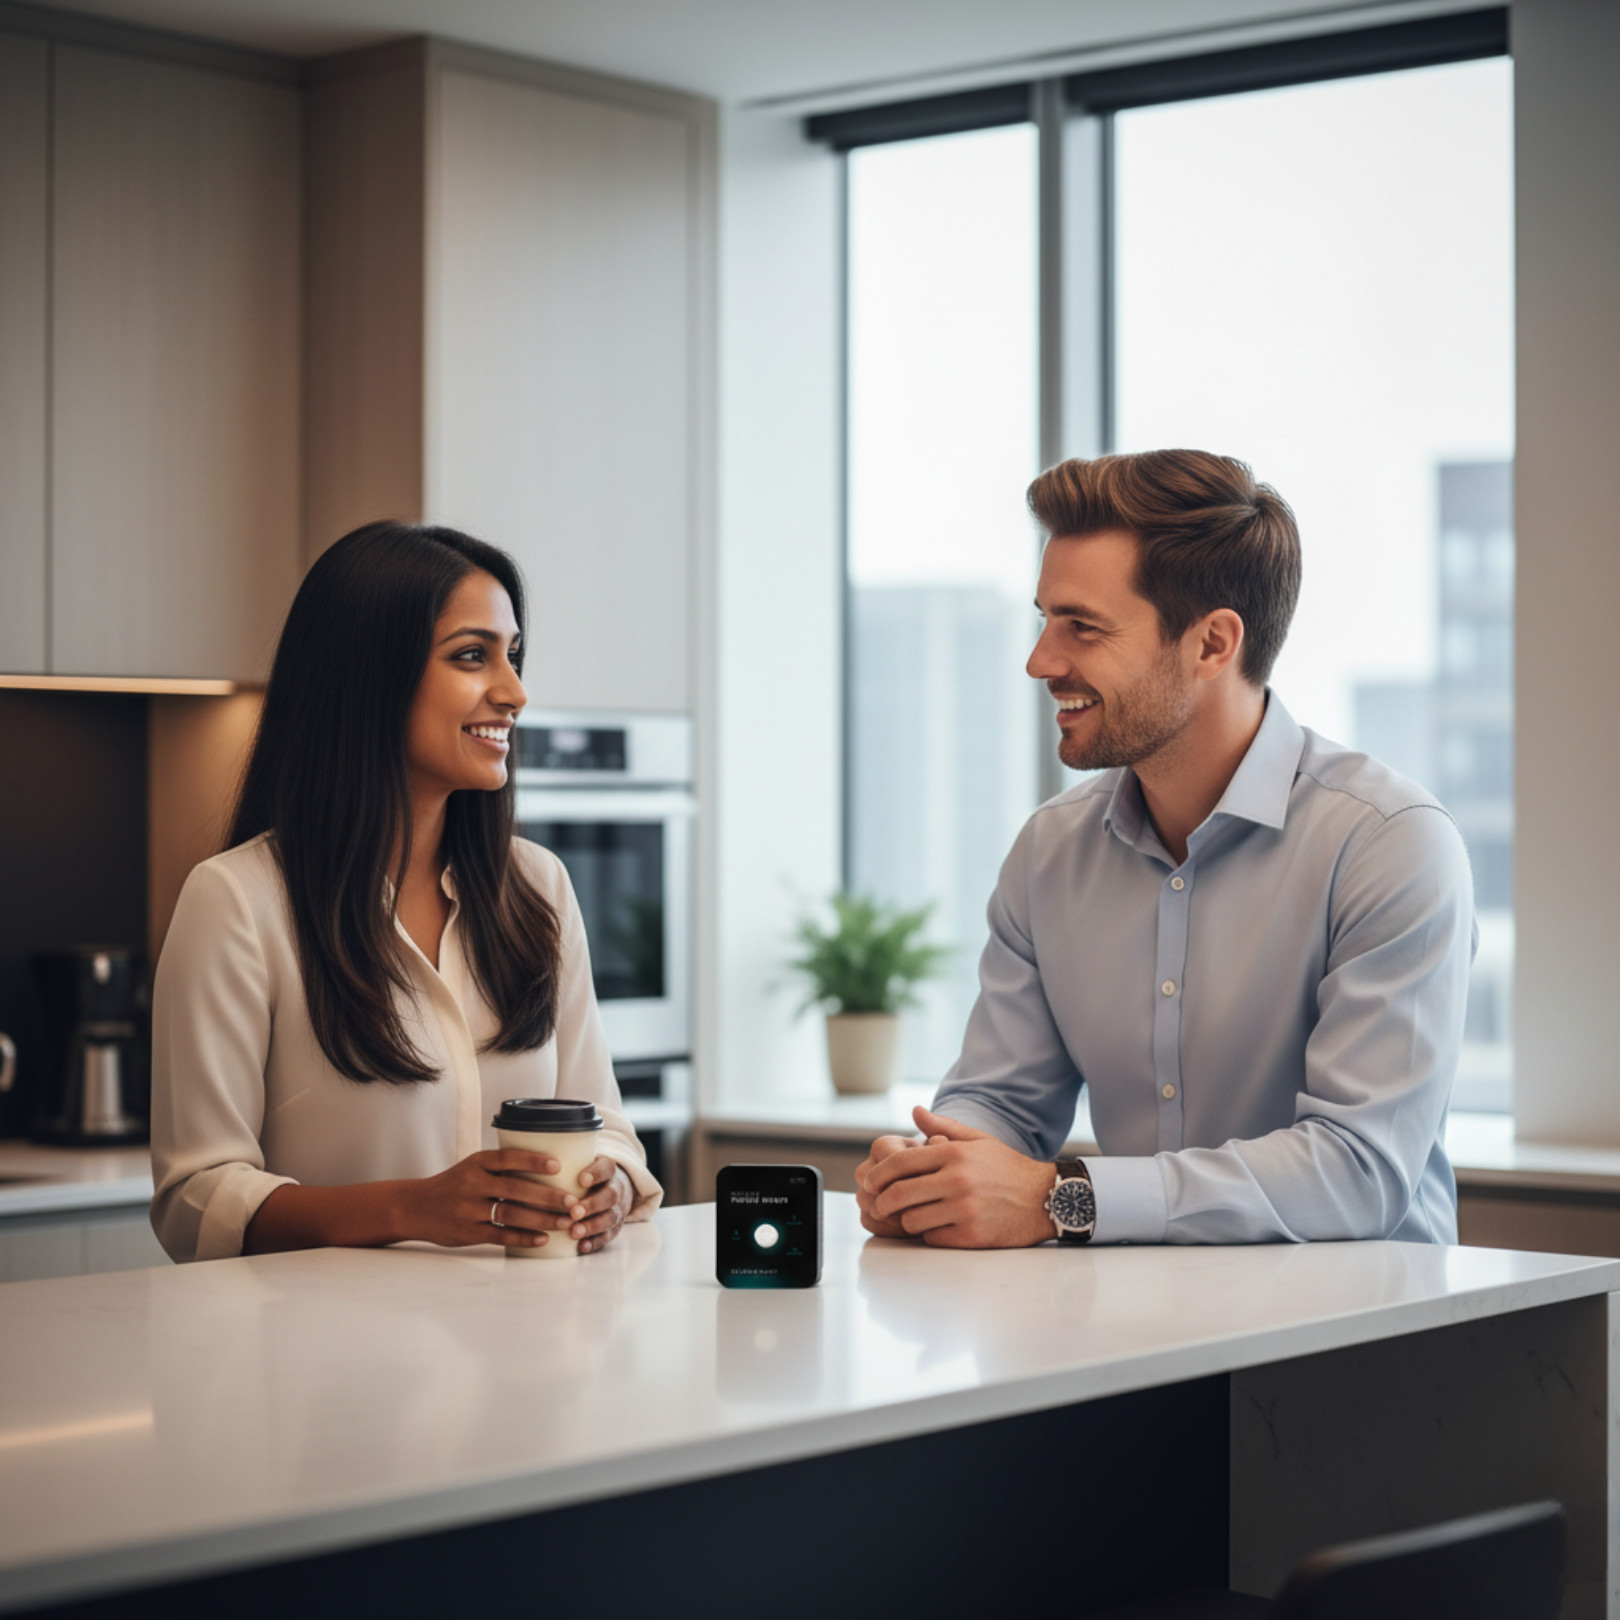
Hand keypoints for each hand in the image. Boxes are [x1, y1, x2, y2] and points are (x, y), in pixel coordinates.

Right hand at [401, 1148, 569, 1251]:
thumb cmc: (454, 1185)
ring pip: (512, 1214)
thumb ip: (501, 1167)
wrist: (416, 1207)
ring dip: (542, 1219)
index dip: (534, 1160)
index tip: (559, 1164)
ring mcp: (469, 1209)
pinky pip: (501, 1235)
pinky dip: (524, 1238)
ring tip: (565, 1222)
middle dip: (548, 1196)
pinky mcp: (468, 1232)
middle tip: (573, 1202)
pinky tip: (543, 1239)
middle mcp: (473, 1184)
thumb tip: (548, 1167)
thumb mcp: (472, 1167)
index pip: (509, 1158)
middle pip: (516, 1189)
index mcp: (477, 1163)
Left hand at [562, 1156, 633, 1254]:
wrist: (609, 1187)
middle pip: (610, 1195)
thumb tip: (533, 1164)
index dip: (596, 1174)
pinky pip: (608, 1236)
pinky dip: (595, 1242)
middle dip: (592, 1205)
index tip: (581, 1180)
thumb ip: (564, 1164)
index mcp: (607, 1169)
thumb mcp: (580, 1163)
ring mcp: (617, 1209)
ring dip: (592, 1226)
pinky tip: (582, 1247)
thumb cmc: (583, 1174)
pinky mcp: (615, 1227)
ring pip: (611, 1217)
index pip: (606, 1167)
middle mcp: (616, 1188)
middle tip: (574, 1213)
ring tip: (574, 1232)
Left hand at [861, 1106, 1055, 1248]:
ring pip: (912, 1220)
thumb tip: (914, 1110)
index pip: (900, 1162)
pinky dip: (932, 1234)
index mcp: (954, 1153)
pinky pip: (933, 1238)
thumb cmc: (1009, 1168)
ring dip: (909, 1219)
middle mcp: (957, 1180)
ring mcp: (964, 1209)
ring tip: (917, 1215)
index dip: (878, 1174)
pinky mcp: (972, 1236)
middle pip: (899, 1194)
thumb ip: (944, 1126)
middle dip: (884, 1201)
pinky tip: (941, 1227)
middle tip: (881, 1205)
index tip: (870, 1182)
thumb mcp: (978, 1140)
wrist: (1047, 1198)